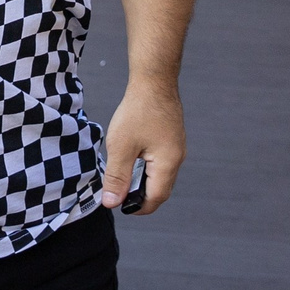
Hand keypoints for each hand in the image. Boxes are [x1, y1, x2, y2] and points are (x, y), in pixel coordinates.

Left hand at [100, 78, 186, 214]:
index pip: (156, 198)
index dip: (138, 208)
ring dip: (144, 183)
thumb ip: (116, 177)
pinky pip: (161, 161)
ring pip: (161, 175)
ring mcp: (176, 147)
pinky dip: (147, 169)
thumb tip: (112, 202)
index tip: (121, 208)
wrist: (153, 81)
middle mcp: (177, 158)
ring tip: (124, 182)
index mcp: (168, 164)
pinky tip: (133, 161)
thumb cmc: (139, 110)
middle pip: (161, 189)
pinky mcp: (171, 137)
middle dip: (141, 197)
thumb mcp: (121, 147)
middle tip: (121, 197)